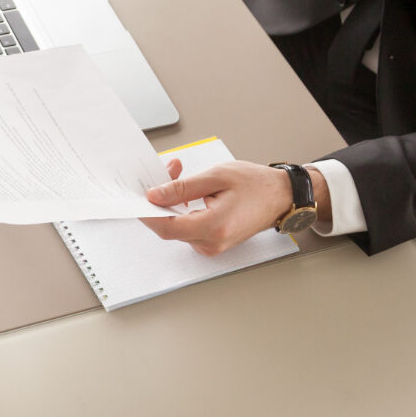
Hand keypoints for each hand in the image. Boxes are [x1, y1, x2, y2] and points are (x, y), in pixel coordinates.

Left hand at [139, 161, 328, 255]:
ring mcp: (213, 245)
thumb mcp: (215, 177)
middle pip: (168, 227)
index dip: (146, 213)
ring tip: (177, 175)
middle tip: (166, 171)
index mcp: (213, 227)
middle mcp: (212, 242)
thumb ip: (181, 188)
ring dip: (169, 203)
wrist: (279, 195)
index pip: (166, 227)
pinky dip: (180, 210)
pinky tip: (184, 192)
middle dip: (159, 200)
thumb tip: (154, 196)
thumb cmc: (254, 184)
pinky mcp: (213, 242)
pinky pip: (186, 228)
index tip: (136, 197)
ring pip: (176, 227)